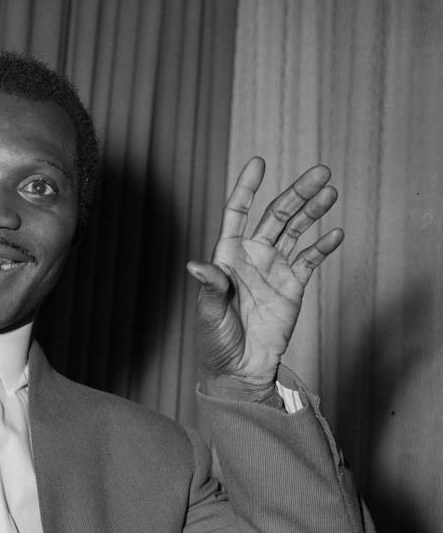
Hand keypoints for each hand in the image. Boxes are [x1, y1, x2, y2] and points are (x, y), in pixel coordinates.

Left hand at [187, 157, 342, 401]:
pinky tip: (336, 233)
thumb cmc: (215, 341)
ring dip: (313, 211)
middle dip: (297, 193)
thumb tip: (195, 265)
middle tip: (321, 172)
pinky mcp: (292, 286)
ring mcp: (274, 269)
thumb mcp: (210, 313)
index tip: (259, 163)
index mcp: (227, 256)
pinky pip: (310, 260)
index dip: (247, 188)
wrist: (239, 370)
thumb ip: (210, 287)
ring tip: (331, 191)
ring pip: (296, 231)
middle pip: (276, 216)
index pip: (237, 212)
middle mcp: (251, 256)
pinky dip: (323, 246)